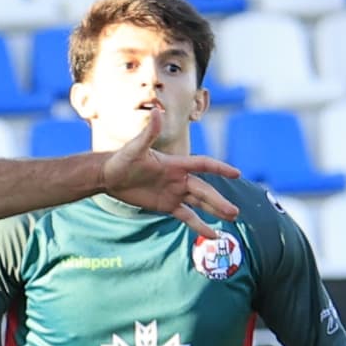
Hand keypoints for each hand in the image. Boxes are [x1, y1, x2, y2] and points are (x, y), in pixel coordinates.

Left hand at [85, 108, 242, 224]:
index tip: (236, 174)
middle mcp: (179, 178)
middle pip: (205, 190)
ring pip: (200, 203)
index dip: (219, 168)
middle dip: (219, 201)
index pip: (203, 164)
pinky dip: (200, 225)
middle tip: (235, 212)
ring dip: (216, 210)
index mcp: (176, 164)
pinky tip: (212, 234)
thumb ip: (149, 132)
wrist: (109, 176)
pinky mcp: (167, 205)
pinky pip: (187, 216)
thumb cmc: (121, 159)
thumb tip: (157, 111)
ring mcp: (175, 192)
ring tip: (233, 218)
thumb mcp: (135, 147)